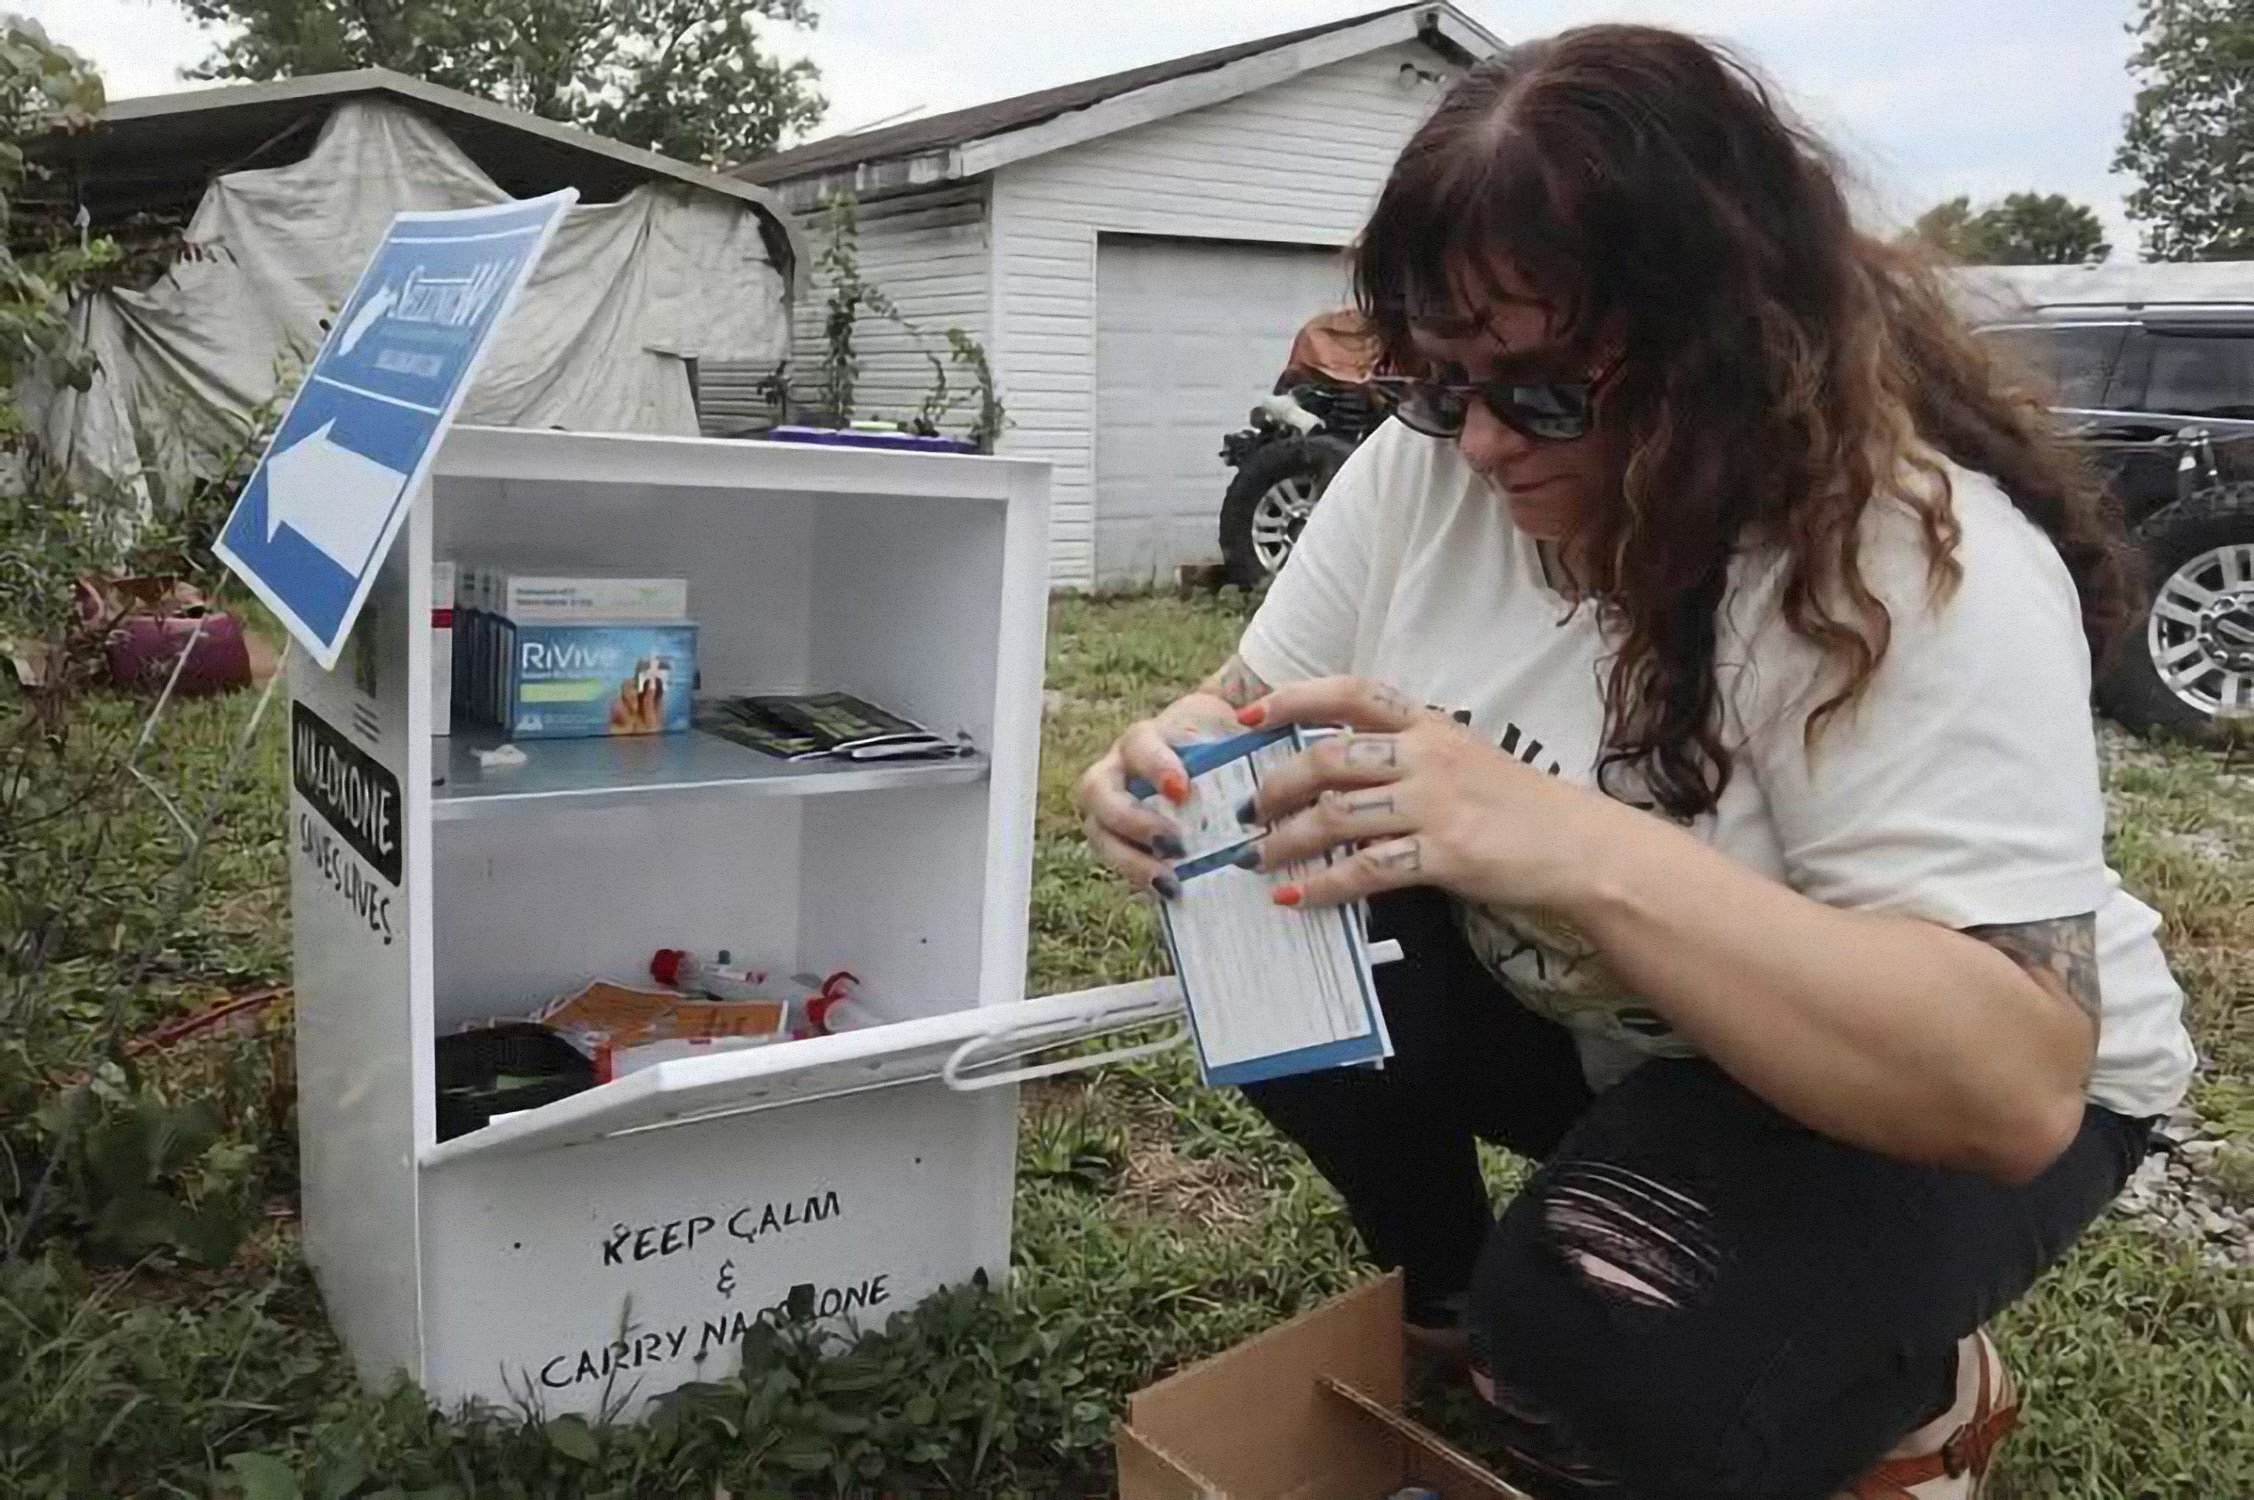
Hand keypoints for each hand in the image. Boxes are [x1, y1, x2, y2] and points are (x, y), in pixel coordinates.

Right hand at [1072, 691, 1245, 897]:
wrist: (1214, 758)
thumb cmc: (1221, 737)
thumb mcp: (1233, 715)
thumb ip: (1241, 698)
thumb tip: (1250, 697)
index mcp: (1147, 738)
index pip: (1139, 744)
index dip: (1155, 766)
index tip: (1182, 789)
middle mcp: (1118, 770)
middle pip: (1097, 790)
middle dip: (1131, 819)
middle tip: (1172, 842)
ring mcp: (1114, 808)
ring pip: (1099, 831)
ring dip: (1129, 859)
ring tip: (1168, 880)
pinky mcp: (1123, 840)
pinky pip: (1117, 861)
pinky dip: (1140, 877)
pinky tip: (1171, 892)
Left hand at [1236, 676, 1632, 913]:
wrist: (1578, 845)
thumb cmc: (1517, 805)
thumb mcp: (1462, 757)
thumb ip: (1403, 757)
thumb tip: (1334, 777)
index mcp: (1428, 725)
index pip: (1349, 694)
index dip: (1292, 700)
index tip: (1247, 719)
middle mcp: (1426, 756)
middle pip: (1327, 757)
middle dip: (1274, 785)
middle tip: (1248, 811)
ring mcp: (1435, 803)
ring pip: (1335, 813)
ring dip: (1286, 839)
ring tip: (1259, 859)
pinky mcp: (1444, 853)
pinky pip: (1366, 868)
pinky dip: (1323, 884)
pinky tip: (1297, 897)